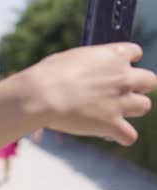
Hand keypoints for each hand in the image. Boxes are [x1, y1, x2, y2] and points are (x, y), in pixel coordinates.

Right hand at [26, 42, 156, 145]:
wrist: (42, 95)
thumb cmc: (49, 73)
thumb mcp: (71, 58)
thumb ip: (89, 63)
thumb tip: (86, 71)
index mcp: (114, 55)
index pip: (135, 52)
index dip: (124, 61)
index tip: (114, 68)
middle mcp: (124, 77)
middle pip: (150, 80)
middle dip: (136, 86)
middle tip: (117, 92)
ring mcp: (121, 102)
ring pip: (145, 106)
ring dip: (131, 109)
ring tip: (112, 112)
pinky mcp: (112, 125)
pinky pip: (129, 136)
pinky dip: (121, 136)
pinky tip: (110, 134)